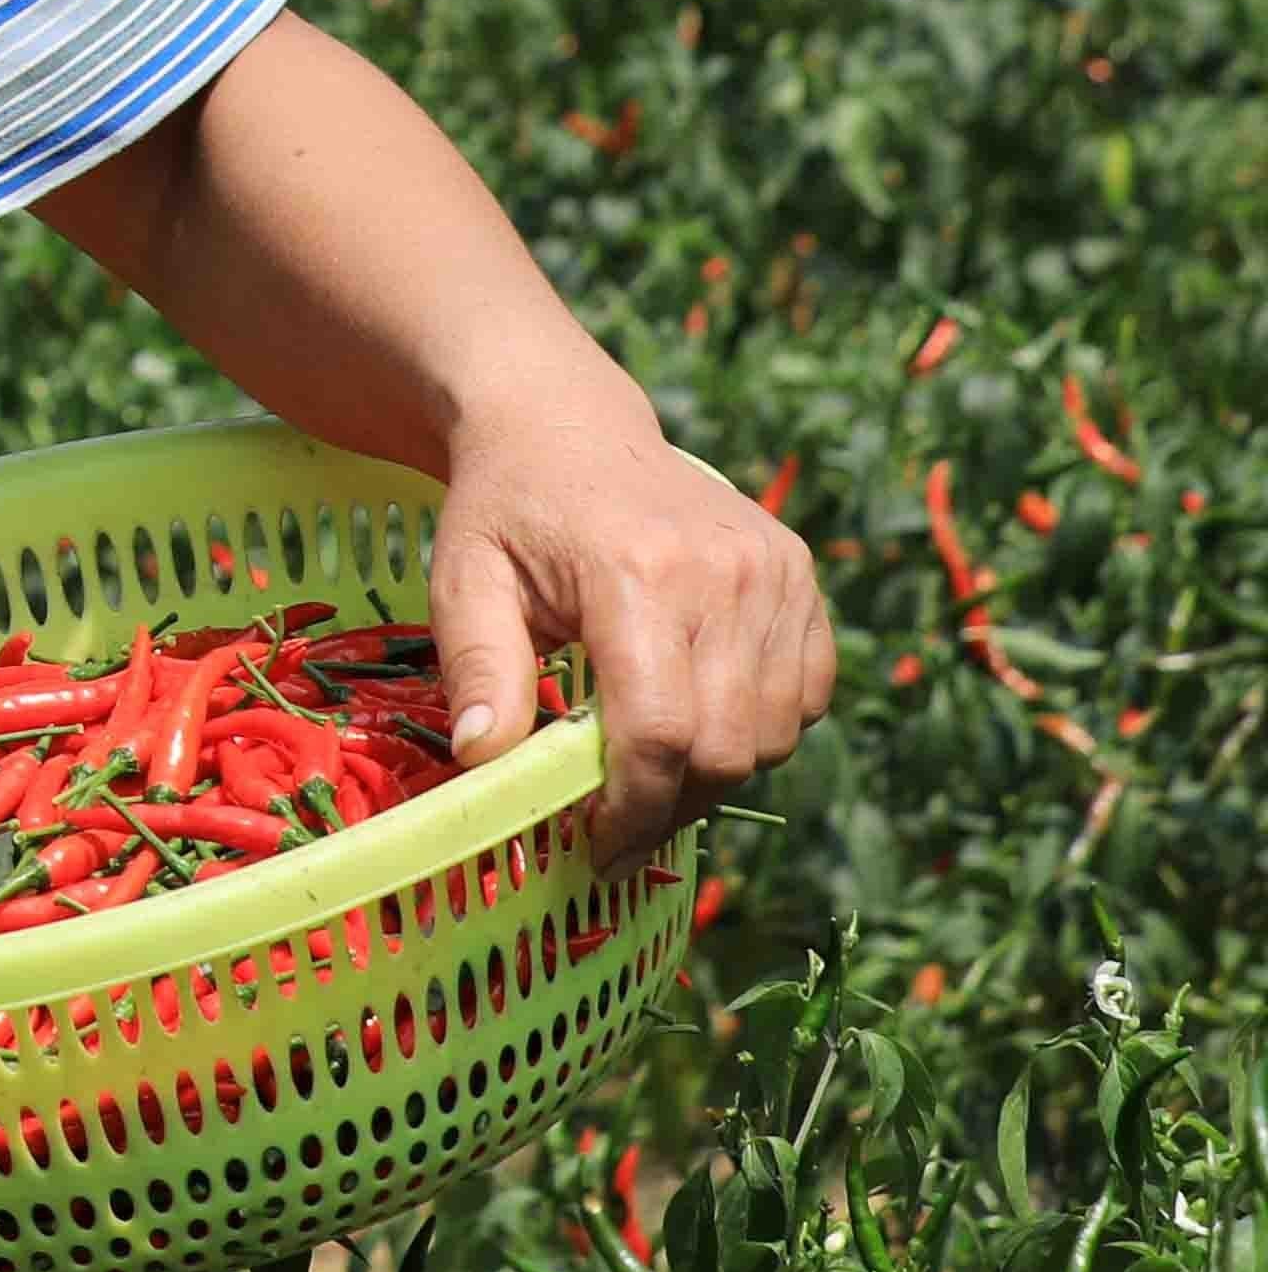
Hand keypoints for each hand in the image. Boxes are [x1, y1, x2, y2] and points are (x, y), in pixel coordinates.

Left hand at [431, 402, 836, 865]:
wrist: (565, 425)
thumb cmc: (506, 509)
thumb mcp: (464, 580)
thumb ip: (478, 669)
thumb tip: (484, 763)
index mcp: (637, 573)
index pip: (660, 731)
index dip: (634, 808)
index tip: (597, 846)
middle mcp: (726, 573)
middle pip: (726, 746)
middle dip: (672, 806)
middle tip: (618, 824)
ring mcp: (776, 573)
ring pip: (775, 733)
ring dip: (715, 774)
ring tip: (649, 767)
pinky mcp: (800, 576)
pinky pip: (807, 695)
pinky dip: (761, 729)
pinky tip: (698, 713)